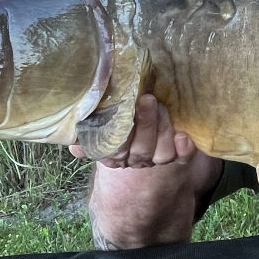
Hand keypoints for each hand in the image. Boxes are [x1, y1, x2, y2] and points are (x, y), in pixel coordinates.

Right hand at [69, 94, 196, 168]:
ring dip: (163, 130)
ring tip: (162, 106)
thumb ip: (88, 132)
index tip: (125, 111)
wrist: (146, 128)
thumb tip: (74, 144)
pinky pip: (183, 158)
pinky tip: (183, 136)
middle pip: (141, 151)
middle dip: (145, 125)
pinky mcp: (179, 154)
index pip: (117, 152)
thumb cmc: (120, 120)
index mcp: (116, 155)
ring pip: (162, 153)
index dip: (121, 136)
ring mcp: (158, 157)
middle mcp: (137, 159)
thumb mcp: (101, 124)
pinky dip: (184, 149)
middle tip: (147, 99)